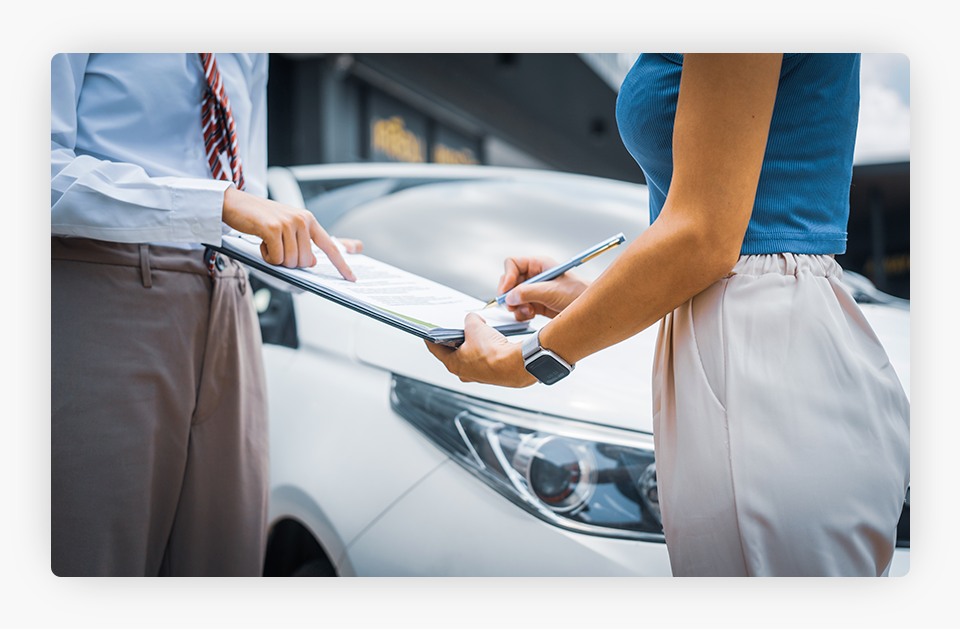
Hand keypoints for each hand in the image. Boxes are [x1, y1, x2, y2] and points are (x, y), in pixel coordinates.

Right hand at [222, 186, 357, 280]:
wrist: (236, 203)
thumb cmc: (261, 218)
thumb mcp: (287, 228)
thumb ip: (303, 244)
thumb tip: (313, 262)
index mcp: (309, 220)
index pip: (330, 246)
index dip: (342, 264)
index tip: (351, 277)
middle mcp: (302, 220)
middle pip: (306, 262)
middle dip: (289, 261)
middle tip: (277, 247)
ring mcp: (288, 223)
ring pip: (291, 262)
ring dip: (277, 259)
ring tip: (268, 243)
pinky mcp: (273, 228)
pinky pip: (277, 258)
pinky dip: (267, 256)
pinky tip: (261, 242)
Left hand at [425, 313, 535, 387]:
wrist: (515, 364)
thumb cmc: (492, 352)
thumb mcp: (475, 326)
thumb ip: (469, 320)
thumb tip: (473, 319)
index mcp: (453, 364)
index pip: (435, 348)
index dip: (431, 337)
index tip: (428, 331)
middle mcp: (464, 372)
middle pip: (454, 352)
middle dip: (457, 338)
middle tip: (458, 326)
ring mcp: (479, 375)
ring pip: (471, 356)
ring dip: (474, 343)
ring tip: (479, 331)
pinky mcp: (493, 374)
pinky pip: (486, 359)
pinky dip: (487, 349)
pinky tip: (492, 339)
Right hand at [497, 256, 590, 320]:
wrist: (591, 312)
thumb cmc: (580, 295)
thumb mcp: (553, 292)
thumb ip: (528, 292)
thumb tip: (509, 297)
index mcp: (540, 265)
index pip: (513, 264)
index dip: (507, 276)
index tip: (506, 291)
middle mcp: (535, 276)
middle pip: (510, 282)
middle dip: (510, 295)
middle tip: (513, 305)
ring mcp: (535, 291)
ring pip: (513, 297)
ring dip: (516, 306)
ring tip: (528, 312)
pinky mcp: (536, 304)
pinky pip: (519, 308)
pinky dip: (521, 313)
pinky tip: (532, 315)